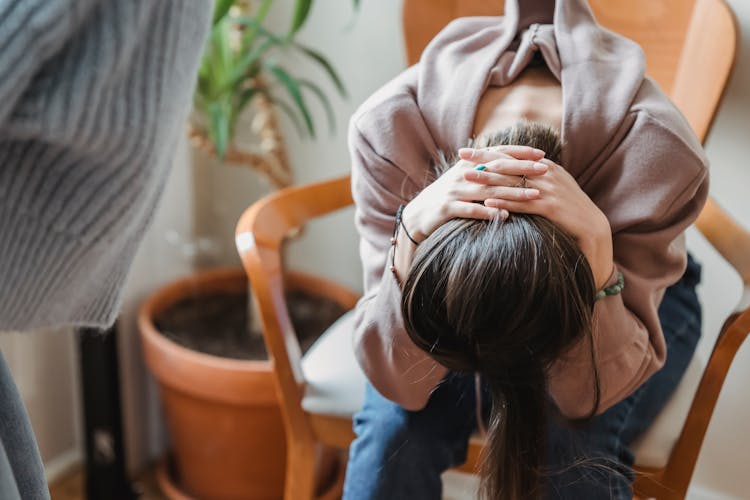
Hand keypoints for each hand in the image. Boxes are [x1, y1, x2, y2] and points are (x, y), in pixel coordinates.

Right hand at [401, 145, 547, 241]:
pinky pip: (471, 210)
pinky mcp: (447, 208)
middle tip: (544, 171)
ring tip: (534, 196)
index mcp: (468, 164)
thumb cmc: (447, 196)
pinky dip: (489, 213)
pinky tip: (506, 216)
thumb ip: (484, 169)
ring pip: (488, 190)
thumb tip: (510, 160)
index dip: (519, 153)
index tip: (541, 155)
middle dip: (522, 170)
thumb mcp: (464, 178)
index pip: (498, 153)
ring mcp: (455, 191)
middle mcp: (462, 174)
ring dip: (513, 193)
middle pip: (497, 170)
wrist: (418, 214)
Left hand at [459, 149, 613, 288]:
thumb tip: (512, 171)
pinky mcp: (551, 207)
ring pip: (513, 182)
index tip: (467, 150)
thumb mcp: (553, 186)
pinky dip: (504, 202)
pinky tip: (488, 202)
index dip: (488, 152)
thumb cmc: (568, 208)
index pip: (511, 155)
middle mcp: (546, 174)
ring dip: (488, 179)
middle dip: (483, 160)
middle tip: (461, 157)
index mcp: (545, 166)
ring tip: (468, 178)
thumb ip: (534, 177)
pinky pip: (523, 203)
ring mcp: (549, 190)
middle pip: (509, 164)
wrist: (592, 226)